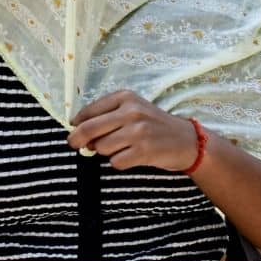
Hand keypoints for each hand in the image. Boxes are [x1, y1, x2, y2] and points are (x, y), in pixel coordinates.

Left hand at [67, 90, 199, 171]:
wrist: (187, 140)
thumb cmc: (153, 125)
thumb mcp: (133, 110)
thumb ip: (106, 115)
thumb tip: (78, 131)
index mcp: (125, 97)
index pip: (89, 111)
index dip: (77, 123)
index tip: (73, 129)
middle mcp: (131, 112)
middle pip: (89, 129)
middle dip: (77, 139)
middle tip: (74, 145)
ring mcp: (138, 132)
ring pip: (101, 147)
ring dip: (105, 152)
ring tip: (120, 148)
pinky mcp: (144, 151)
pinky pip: (115, 162)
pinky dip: (119, 162)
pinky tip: (131, 156)